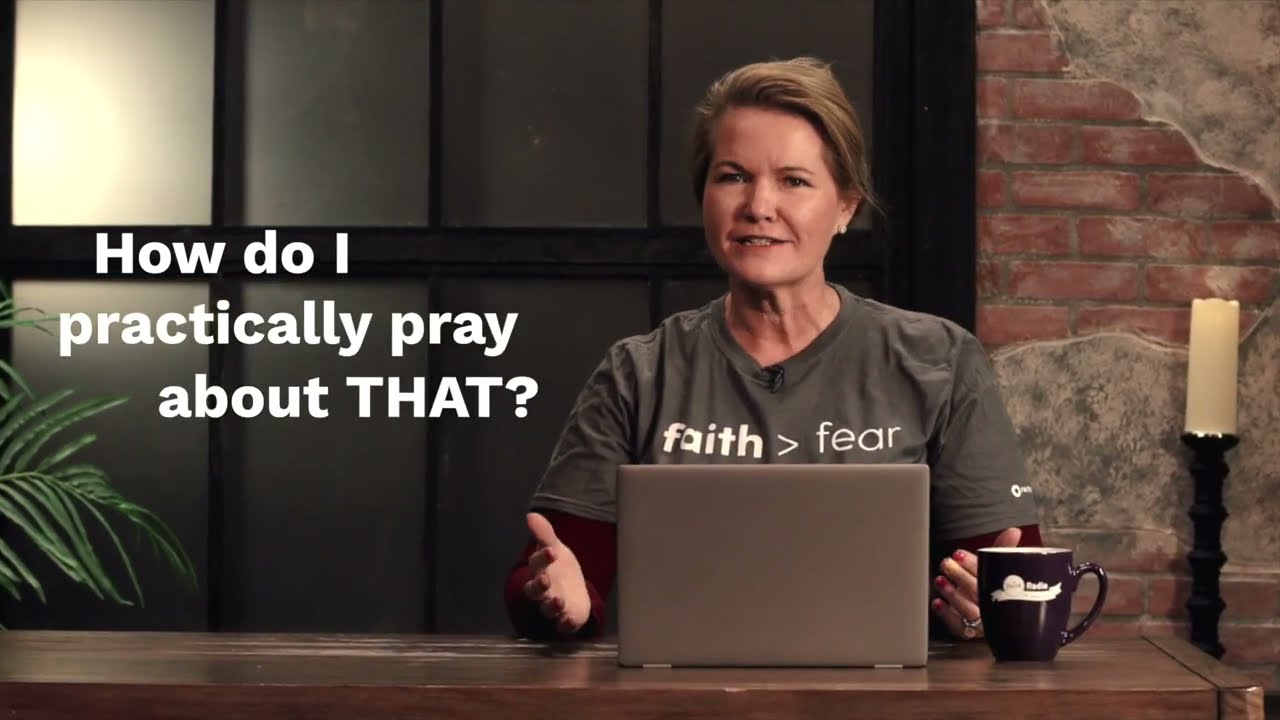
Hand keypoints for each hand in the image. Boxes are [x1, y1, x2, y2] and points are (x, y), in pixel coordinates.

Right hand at [522, 512, 591, 635]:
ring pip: (547, 609)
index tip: (551, 551)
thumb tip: (531, 515)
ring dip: (552, 605)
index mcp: (540, 571)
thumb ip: (544, 534)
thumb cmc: (559, 568)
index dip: (542, 558)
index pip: (536, 565)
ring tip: (558, 600)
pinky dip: (565, 623)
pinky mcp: (566, 620)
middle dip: (539, 586)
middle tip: (545, 579)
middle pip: (535, 590)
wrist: (573, 592)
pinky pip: (563, 626)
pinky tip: (569, 619)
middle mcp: (544, 591)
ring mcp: (554, 607)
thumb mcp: (554, 549)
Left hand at [930, 527, 1020, 639]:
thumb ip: (1004, 550)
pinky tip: (937, 603)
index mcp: (1003, 588)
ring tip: (940, 581)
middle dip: (961, 576)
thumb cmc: (998, 588)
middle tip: (946, 564)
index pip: (990, 575)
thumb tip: (1014, 531)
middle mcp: (992, 605)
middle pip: (978, 592)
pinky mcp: (970, 632)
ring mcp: (982, 620)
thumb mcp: (1002, 569)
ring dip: (953, 595)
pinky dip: (947, 615)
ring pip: (969, 611)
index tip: (958, 554)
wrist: (1008, 622)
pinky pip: (959, 627)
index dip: (973, 564)